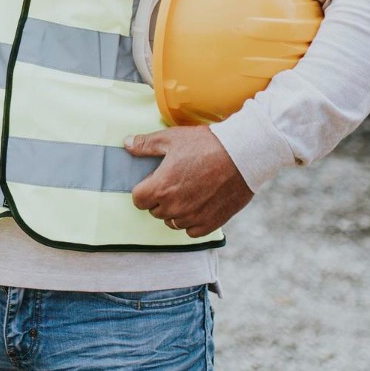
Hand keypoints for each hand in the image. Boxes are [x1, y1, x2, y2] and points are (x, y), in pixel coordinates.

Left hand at [125, 126, 252, 238]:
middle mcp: (174, 207)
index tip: (155, 180)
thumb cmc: (206, 144)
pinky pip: (191, 231)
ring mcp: (193, 217)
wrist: (243, 154)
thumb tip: (126, 144)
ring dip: (175, 211)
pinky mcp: (211, 223)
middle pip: (155, 211)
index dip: (144, 189)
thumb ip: (145, 144)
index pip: (138, 200)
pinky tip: (199, 205)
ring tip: (187, 192)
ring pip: (172, 222)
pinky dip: (192, 222)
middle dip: (159, 199)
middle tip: (174, 182)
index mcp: (160, 188)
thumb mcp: (171, 139)